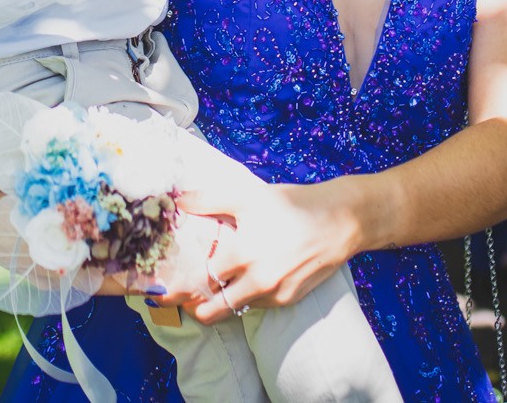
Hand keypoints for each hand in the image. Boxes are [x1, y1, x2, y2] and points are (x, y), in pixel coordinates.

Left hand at [173, 176, 365, 326]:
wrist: (340, 220)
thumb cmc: (292, 204)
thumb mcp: (248, 196)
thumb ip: (209, 200)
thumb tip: (178, 201)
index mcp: (243, 254)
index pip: (199, 280)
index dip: (180, 283)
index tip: (166, 286)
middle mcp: (257, 280)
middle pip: (211, 311)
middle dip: (192, 307)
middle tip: (180, 298)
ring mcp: (274, 293)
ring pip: (235, 309)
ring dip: (220, 302)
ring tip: (209, 286)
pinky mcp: (289, 299)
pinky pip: (257, 304)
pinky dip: (245, 296)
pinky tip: (242, 279)